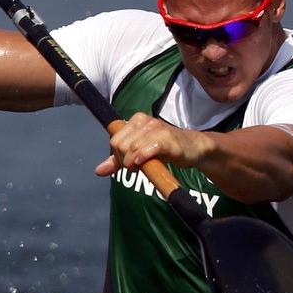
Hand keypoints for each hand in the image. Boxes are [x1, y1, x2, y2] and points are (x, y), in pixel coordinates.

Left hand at [96, 112, 212, 176]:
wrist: (194, 149)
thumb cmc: (166, 150)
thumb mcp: (139, 153)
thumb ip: (118, 160)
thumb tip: (98, 171)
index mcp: (136, 120)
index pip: (114, 140)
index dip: (118, 155)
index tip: (129, 162)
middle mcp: (145, 121)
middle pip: (120, 145)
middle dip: (125, 161)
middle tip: (137, 166)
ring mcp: (156, 128)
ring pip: (131, 149)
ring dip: (133, 164)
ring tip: (143, 166)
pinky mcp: (167, 139)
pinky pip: (145, 149)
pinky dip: (142, 159)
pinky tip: (146, 163)